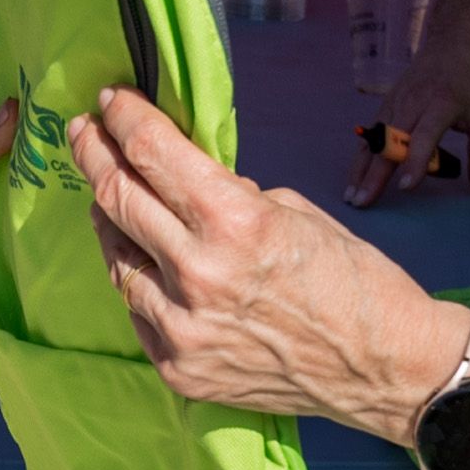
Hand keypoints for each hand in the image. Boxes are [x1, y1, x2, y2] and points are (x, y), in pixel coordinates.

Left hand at [76, 87, 464, 438]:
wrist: (384, 368)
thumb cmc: (354, 281)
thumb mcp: (294, 212)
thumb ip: (229, 195)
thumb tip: (184, 184)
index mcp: (234, 221)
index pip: (152, 153)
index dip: (122, 118)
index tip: (108, 101)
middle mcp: (197, 274)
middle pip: (116, 199)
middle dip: (94, 154)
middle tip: (84, 133)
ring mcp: (181, 328)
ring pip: (116, 258)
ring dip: (109, 221)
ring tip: (110, 197)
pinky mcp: (178, 368)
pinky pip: (137, 311)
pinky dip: (139, 280)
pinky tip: (146, 263)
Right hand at [350, 12, 469, 205]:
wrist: (455, 40)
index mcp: (442, 103)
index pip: (424, 136)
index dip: (415, 162)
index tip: (407, 187)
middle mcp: (413, 102)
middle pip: (389, 142)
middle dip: (375, 174)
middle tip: (363, 202)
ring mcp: (396, 101)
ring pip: (373, 139)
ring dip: (360, 169)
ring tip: (351, 197)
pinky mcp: (387, 103)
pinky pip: (371, 133)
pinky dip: (362, 156)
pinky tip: (355, 178)